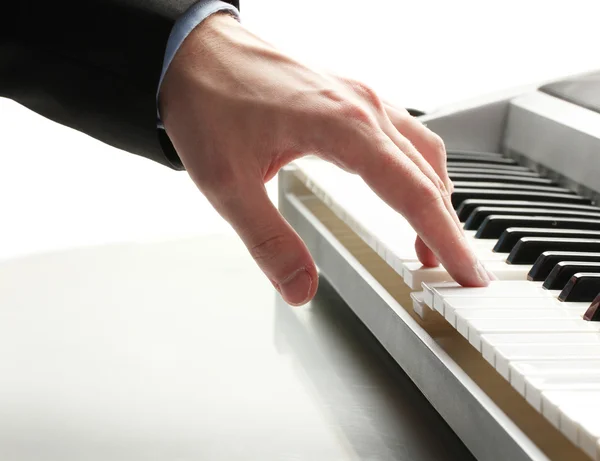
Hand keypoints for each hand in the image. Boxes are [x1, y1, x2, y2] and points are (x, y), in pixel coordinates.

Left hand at [158, 13, 491, 305]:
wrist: (193, 52)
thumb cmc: (208, 104)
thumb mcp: (228, 185)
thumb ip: (269, 242)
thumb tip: (301, 288)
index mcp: (343, 127)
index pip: (414, 192)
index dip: (447, 238)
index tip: (470, 273)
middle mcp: (363, 107)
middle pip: (428, 175)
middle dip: (450, 226)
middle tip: (460, 271)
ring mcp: (359, 97)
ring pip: (422, 152)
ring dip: (435, 198)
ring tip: (432, 242)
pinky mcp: (348, 97)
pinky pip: (402, 135)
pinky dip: (416, 171)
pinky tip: (406, 190)